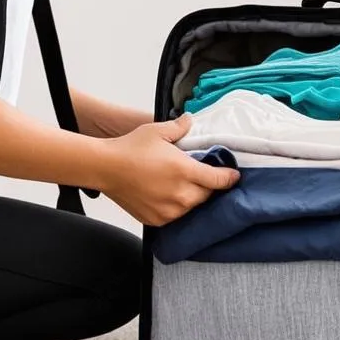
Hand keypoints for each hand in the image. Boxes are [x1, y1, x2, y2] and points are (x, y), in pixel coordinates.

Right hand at [96, 112, 240, 225]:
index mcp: (186, 171)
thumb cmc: (130, 148)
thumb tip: (190, 120)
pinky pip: (175, 216)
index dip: (229, 178)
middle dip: (209, 187)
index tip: (234, 176)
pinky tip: (169, 197)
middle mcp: (180, 194)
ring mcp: (169, 210)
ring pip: (192, 208)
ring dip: (193, 198)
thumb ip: (179, 127)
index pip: (219, 180)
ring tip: (184, 187)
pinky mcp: (157, 219)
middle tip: (204, 178)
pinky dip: (176, 208)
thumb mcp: (157, 131)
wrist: (105, 168)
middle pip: (208, 196)